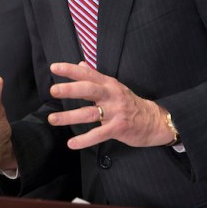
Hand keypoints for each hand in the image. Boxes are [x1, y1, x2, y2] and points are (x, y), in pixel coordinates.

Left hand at [47, 62, 173, 149]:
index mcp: (109, 84)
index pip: (88, 74)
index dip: (71, 70)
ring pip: (89, 113)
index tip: (54, 68)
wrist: (154, 121)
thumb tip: (80, 64)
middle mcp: (111, 96)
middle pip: (89, 90)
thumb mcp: (115, 86)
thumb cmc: (130, 103)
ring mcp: (115, 112)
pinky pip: (99, 134)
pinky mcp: (118, 129)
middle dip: (70, 90)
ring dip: (69, 116)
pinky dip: (84, 140)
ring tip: (52, 119)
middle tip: (53, 91)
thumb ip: (96, 76)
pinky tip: (71, 143)